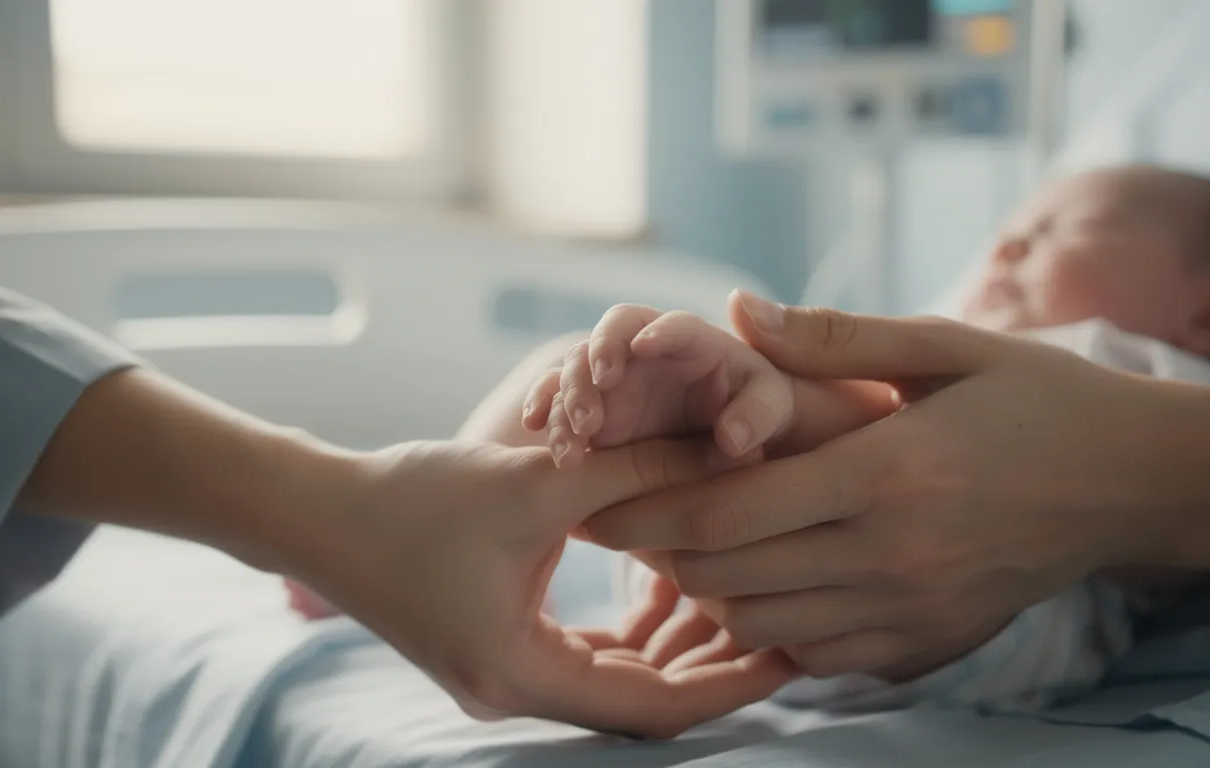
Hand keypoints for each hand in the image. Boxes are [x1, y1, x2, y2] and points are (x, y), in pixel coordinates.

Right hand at [276, 437, 794, 737]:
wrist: (316, 510)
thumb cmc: (412, 499)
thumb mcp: (536, 482)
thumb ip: (635, 470)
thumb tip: (728, 456)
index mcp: (521, 674)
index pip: (653, 707)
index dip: (729, 685)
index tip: (792, 653)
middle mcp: (513, 691)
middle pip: (639, 699)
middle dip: (710, 663)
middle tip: (782, 624)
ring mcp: (502, 673)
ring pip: (614, 676)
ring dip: (672, 642)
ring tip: (737, 597)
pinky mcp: (495, 645)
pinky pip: (583, 653)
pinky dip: (629, 627)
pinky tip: (670, 583)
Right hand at [522, 305, 795, 466]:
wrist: (726, 443)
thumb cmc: (755, 411)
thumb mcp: (771, 408)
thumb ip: (760, 414)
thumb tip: (733, 439)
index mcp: (692, 339)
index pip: (673, 323)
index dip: (658, 331)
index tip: (643, 347)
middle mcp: (643, 349)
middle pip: (610, 335)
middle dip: (595, 364)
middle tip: (594, 411)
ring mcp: (610, 376)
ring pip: (576, 368)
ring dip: (567, 400)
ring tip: (573, 447)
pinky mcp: (588, 406)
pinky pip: (556, 397)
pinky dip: (545, 408)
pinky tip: (537, 428)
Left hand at [584, 292, 1185, 681]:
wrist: (1129, 482)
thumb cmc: (1035, 399)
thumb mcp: (946, 347)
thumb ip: (832, 339)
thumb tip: (734, 312)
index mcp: (886, 471)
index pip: (729, 508)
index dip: (646, 505)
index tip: (595, 491)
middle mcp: (891, 555)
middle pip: (727, 574)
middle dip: (657, 548)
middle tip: (619, 516)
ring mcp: (907, 610)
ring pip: (759, 620)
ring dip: (706, 586)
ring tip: (681, 542)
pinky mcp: (923, 645)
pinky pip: (811, 652)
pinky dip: (767, 621)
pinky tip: (760, 578)